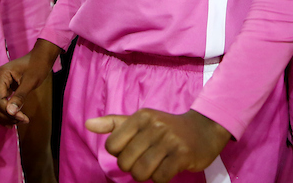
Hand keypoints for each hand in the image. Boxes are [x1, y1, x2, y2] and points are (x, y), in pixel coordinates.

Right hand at [0, 39, 60, 125]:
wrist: (41, 57)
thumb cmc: (37, 66)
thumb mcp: (30, 82)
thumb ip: (19, 97)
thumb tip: (10, 113)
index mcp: (0, 76)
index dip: (7, 112)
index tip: (22, 118)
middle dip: (6, 115)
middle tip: (21, 121)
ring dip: (6, 116)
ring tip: (19, 121)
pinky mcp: (3, 88)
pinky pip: (0, 103)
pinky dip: (6, 112)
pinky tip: (14, 119)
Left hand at [86, 109, 231, 182]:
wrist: (204, 129)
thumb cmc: (167, 128)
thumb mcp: (141, 121)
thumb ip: (114, 124)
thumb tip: (88, 124)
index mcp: (141, 116)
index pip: (112, 146)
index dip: (120, 155)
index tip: (134, 150)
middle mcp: (155, 125)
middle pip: (125, 163)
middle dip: (133, 167)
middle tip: (146, 160)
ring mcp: (170, 140)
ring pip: (141, 173)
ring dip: (147, 175)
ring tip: (157, 165)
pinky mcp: (182, 155)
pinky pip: (160, 178)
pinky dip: (162, 178)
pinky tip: (169, 167)